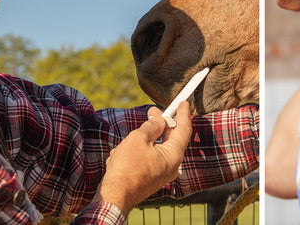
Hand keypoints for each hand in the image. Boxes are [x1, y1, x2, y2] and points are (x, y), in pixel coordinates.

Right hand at [94, 101, 192, 215]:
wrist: (115, 197)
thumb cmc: (127, 168)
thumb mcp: (139, 139)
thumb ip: (152, 126)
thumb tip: (159, 121)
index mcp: (174, 155)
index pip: (184, 129)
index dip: (183, 114)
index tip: (183, 103)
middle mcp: (172, 165)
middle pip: (170, 138)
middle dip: (160, 124)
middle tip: (153, 111)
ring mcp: (162, 173)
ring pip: (155, 148)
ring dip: (143, 141)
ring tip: (128, 140)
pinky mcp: (151, 178)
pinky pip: (147, 159)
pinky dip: (136, 153)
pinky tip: (121, 154)